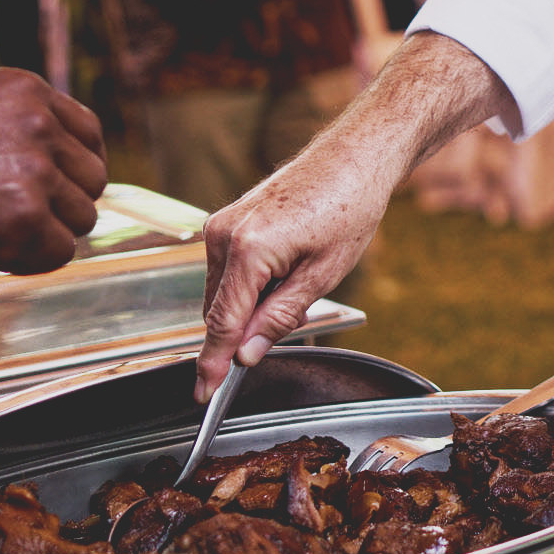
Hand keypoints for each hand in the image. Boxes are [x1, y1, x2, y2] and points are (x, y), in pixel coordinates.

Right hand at [0, 67, 108, 274]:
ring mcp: (34, 170)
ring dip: (42, 235)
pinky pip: (58, 254)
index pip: (89, 134)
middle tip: (11, 218)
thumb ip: (13, 129)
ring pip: (80, 220)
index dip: (76, 168)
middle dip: (60, 206)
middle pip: (92, 181)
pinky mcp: (23, 218)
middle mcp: (38, 123)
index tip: (58, 189)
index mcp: (25, 90)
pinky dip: (27, 261)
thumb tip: (58, 165)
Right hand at [195, 136, 392, 401]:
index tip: (202, 394)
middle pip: (217, 310)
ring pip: (221, 293)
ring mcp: (220, 226)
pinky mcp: (225, 222)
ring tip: (299, 282)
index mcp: (247, 250)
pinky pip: (226, 272)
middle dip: (241, 332)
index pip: (221, 323)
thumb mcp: (323, 276)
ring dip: (248, 308)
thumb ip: (279, 318)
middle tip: (289, 322)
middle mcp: (223, 235)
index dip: (212, 363)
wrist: (352, 158)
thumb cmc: (348, 209)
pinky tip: (286, 271)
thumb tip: (246, 355)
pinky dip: (248, 286)